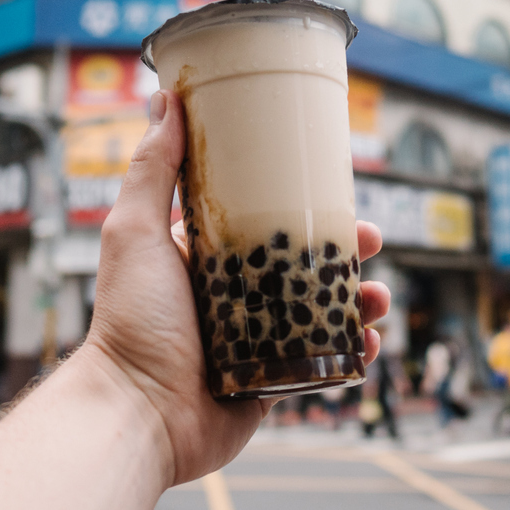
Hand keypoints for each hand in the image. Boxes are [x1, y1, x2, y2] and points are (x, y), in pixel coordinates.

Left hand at [79, 90, 389, 487]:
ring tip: (379, 299)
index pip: (262, 220)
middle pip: (303, 263)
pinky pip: (322, 361)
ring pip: (321, 310)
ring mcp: (254, 340)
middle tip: (372, 241)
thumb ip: (152, 169)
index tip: (334, 189)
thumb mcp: (135, 230)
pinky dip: (352, 352)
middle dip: (345, 252)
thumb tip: (163, 98)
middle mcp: (231, 295)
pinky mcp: (270, 381)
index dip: (301, 204)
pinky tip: (370, 342)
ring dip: (359, 300)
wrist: (137, 412)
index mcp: (204, 257)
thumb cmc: (130, 320)